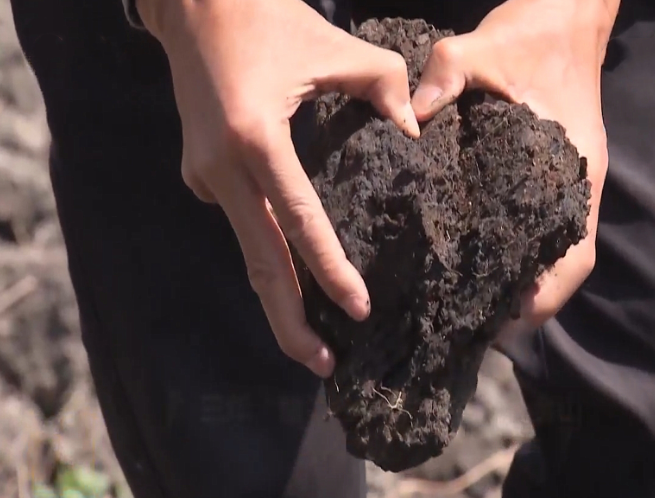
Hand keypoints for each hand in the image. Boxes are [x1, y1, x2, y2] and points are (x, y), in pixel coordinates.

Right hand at [137, 0, 419, 376]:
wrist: (195, 4)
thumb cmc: (268, 17)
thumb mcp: (334, 46)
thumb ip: (384, 87)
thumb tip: (416, 132)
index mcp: (257, 139)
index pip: (300, 221)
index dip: (330, 271)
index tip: (358, 311)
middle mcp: (221, 168)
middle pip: (260, 263)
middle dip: (290, 321)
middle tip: (323, 365)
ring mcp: (202, 176)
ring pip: (247, 250)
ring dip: (277, 296)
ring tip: (309, 338)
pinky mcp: (198, 174)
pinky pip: (239, 220)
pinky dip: (267, 250)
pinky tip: (292, 268)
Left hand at [411, 0, 618, 336]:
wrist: (557, 21)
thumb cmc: (529, 39)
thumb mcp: (481, 49)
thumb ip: (447, 76)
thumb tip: (407, 120)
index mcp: (571, 173)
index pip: (572, 260)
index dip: (541, 301)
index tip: (501, 326)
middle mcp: (571, 190)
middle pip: (556, 272)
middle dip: (518, 306)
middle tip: (465, 327)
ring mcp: (559, 187)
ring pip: (544, 256)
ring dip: (513, 285)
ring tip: (460, 308)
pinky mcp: (542, 178)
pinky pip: (530, 230)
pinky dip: (507, 256)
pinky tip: (466, 264)